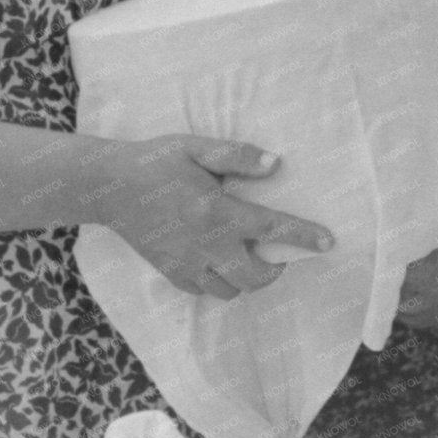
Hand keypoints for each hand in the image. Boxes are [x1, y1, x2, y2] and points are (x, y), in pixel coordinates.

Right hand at [100, 135, 333, 299]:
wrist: (109, 187)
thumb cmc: (156, 161)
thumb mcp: (196, 147)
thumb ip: (237, 156)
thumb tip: (275, 164)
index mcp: (217, 211)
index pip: (271, 229)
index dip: (303, 237)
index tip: (328, 243)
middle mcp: (205, 245)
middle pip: (255, 277)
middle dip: (275, 270)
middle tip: (278, 254)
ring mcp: (186, 264)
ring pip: (230, 290)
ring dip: (246, 279)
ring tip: (246, 257)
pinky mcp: (170, 273)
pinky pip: (203, 290)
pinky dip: (217, 282)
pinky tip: (216, 261)